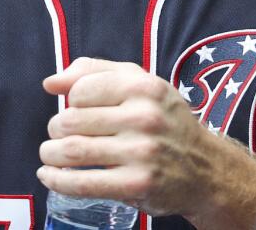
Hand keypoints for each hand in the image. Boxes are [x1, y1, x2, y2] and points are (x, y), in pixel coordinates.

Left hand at [37, 58, 255, 228]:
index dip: (70, 101)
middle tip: (58, 135)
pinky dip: (57, 180)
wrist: (206, 168)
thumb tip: (50, 83)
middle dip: (55, 129)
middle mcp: (144, 117)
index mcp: (144, 87)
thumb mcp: (140, 83)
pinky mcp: (137, 184)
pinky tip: (49, 175)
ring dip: (51, 154)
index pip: (82, 90)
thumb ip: (94, 72)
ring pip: (73, 150)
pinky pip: (83, 182)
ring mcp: (142, 152)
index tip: (75, 110)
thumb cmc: (165, 121)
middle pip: (72, 120)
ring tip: (50, 154)